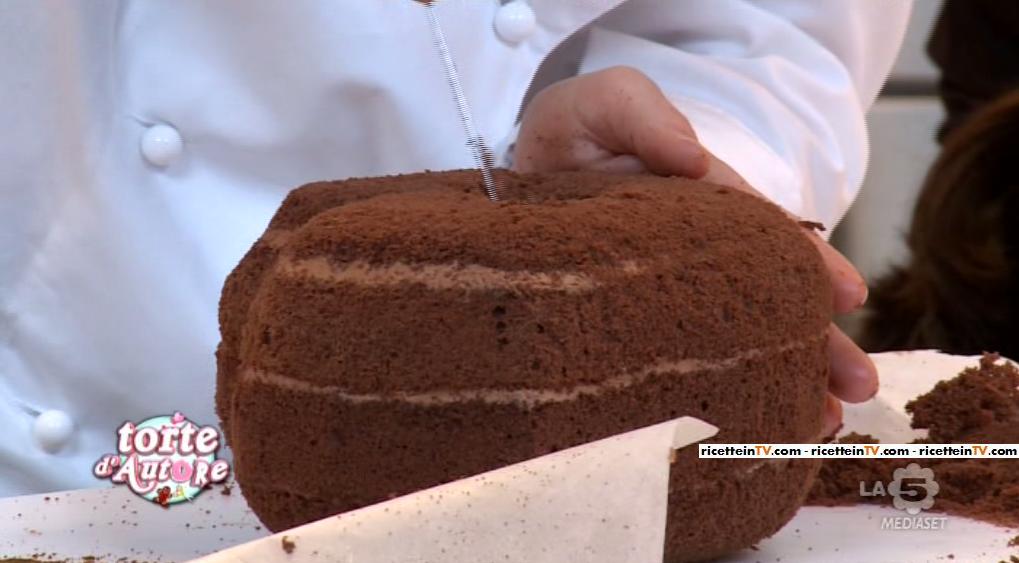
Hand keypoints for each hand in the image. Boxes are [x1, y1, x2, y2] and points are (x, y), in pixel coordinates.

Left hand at [514, 66, 875, 436]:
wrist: (523, 173)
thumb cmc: (577, 132)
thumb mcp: (606, 103)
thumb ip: (644, 114)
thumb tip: (693, 157)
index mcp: (701, 200)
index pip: (760, 233)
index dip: (804, 263)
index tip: (847, 294)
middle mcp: (697, 253)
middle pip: (764, 297)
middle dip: (814, 339)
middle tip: (859, 383)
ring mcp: (669, 292)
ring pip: (734, 338)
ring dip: (781, 378)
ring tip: (824, 421)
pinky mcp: (637, 324)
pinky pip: (684, 362)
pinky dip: (721, 394)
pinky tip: (753, 429)